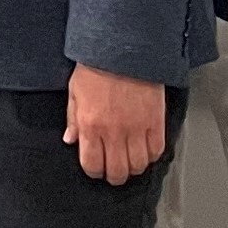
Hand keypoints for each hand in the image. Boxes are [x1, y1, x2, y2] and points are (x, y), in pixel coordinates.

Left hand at [66, 63, 167, 184]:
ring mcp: (137, 129)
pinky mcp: (156, 122)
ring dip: (133, 167)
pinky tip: (144, 150)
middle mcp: (114, 131)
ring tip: (129, 162)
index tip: (95, 169)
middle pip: (117, 171)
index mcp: (90, 125)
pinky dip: (151, 155)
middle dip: (114, 176)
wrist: (124, 51)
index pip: (92, 164)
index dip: (94, 171)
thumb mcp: (75, 93)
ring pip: (138, 165)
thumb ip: (73, 120)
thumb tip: (71, 140)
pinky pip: (157, 150)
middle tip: (113, 171)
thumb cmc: (97, 68)